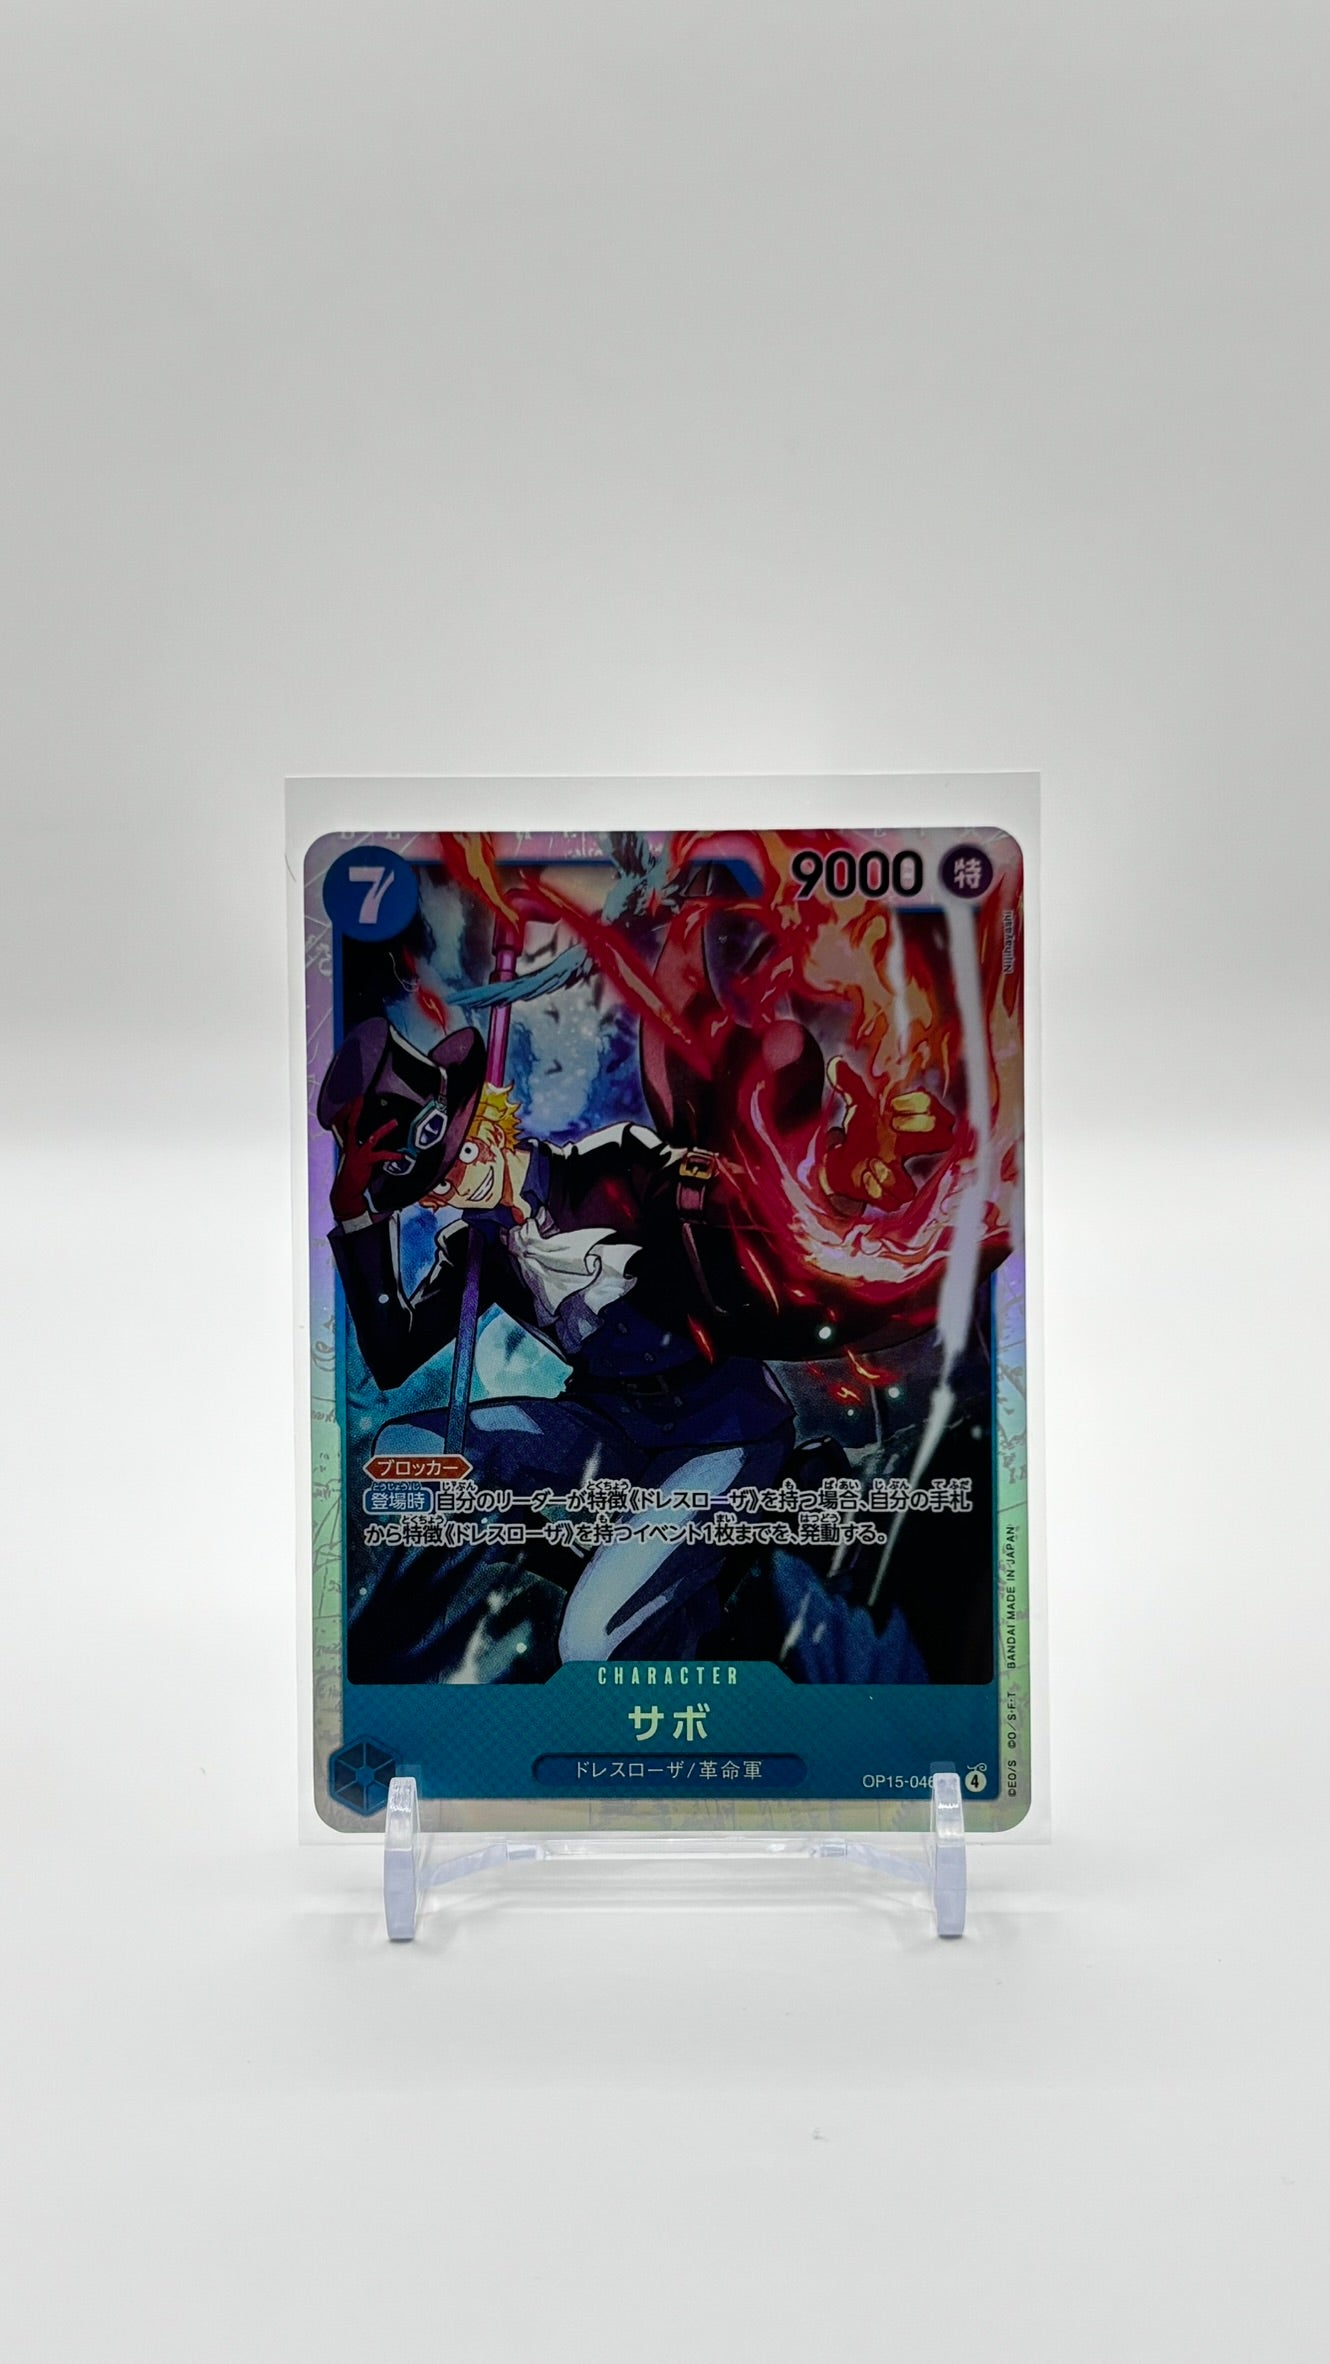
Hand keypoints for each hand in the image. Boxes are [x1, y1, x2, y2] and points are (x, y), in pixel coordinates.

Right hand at [330, 1095, 398, 1221]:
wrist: (347, 1190)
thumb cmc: (354, 1174)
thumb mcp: (356, 1157)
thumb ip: (365, 1147)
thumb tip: (377, 1138)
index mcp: (348, 1144)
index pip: (346, 1124)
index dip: (351, 1111)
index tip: (357, 1100)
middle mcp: (351, 1146)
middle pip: (351, 1124)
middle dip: (356, 1111)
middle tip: (362, 1099)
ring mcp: (358, 1154)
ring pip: (371, 1137)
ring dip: (384, 1129)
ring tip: (395, 1123)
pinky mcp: (365, 1163)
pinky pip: (380, 1155)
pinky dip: (391, 1155)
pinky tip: (400, 1155)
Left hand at [819, 1058, 955, 1211]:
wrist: (847, 1165)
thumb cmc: (864, 1134)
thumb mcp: (859, 1108)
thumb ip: (851, 1086)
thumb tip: (835, 1064)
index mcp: (907, 1123)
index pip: (932, 1109)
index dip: (919, 1106)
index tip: (893, 1107)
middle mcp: (909, 1149)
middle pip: (943, 1139)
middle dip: (925, 1130)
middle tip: (893, 1125)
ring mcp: (898, 1174)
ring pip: (912, 1184)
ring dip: (892, 1173)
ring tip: (875, 1162)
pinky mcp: (885, 1196)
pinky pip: (893, 1201)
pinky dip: (879, 1191)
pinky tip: (866, 1176)